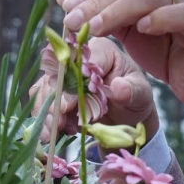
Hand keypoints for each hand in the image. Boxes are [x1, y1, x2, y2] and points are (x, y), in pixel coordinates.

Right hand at [30, 39, 157, 140]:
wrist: (127, 116)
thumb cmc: (135, 98)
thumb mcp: (141, 95)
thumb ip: (132, 91)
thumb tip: (118, 86)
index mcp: (100, 50)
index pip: (80, 60)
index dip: (73, 81)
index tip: (70, 103)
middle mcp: (77, 58)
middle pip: (57, 74)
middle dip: (56, 99)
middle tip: (58, 119)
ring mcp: (63, 76)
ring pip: (44, 88)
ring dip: (47, 110)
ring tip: (52, 130)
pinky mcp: (55, 92)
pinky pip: (42, 102)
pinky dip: (44, 118)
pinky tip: (49, 133)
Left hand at [58, 0, 183, 121]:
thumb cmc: (169, 55)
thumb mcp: (129, 31)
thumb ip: (102, 12)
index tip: (66, 8)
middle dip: (98, 3)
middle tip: (72, 19)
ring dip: (116, 12)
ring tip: (92, 28)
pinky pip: (180, 14)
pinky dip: (158, 20)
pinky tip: (140, 29)